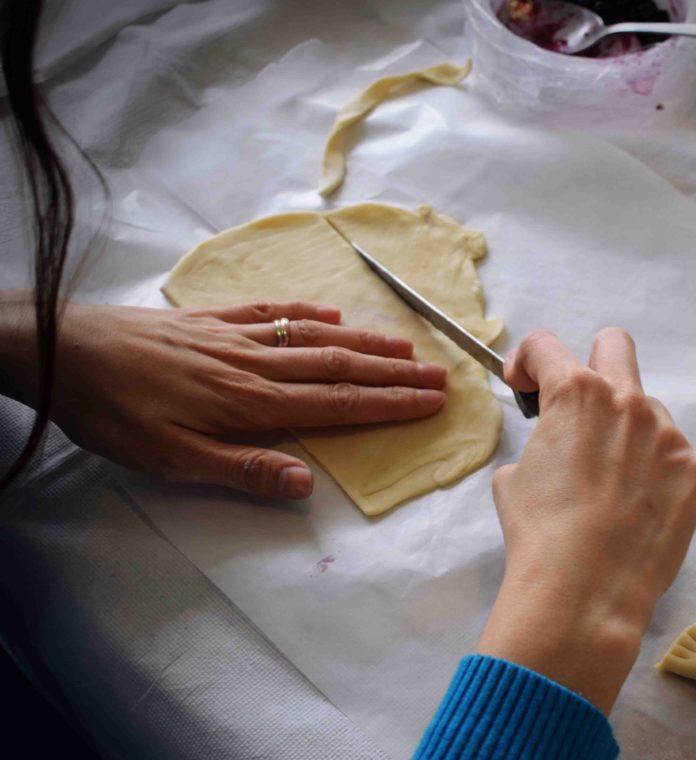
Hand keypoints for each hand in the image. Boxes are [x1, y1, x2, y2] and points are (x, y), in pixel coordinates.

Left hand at [1, 297, 446, 498]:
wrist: (64, 351)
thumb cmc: (116, 414)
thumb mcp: (171, 460)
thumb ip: (241, 469)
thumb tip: (307, 485)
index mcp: (252, 402)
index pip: (337, 404)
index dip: (389, 403)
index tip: (431, 401)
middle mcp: (256, 364)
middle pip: (338, 366)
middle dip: (393, 373)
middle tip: (440, 373)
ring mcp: (235, 336)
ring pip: (313, 337)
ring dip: (364, 342)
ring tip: (405, 345)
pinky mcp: (211, 320)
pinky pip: (271, 312)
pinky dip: (307, 313)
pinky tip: (330, 315)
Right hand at [476, 328, 695, 713]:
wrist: (585, 595)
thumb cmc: (539, 536)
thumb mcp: (513, 479)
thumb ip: (538, 443)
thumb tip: (552, 447)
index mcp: (575, 393)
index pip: (546, 346)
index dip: (527, 362)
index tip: (526, 386)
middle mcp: (628, 401)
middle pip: (614, 346)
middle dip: (592, 365)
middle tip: (582, 408)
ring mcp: (670, 434)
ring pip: (649, 414)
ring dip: (630, 436)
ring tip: (614, 490)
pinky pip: (677, 458)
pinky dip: (659, 476)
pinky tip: (643, 511)